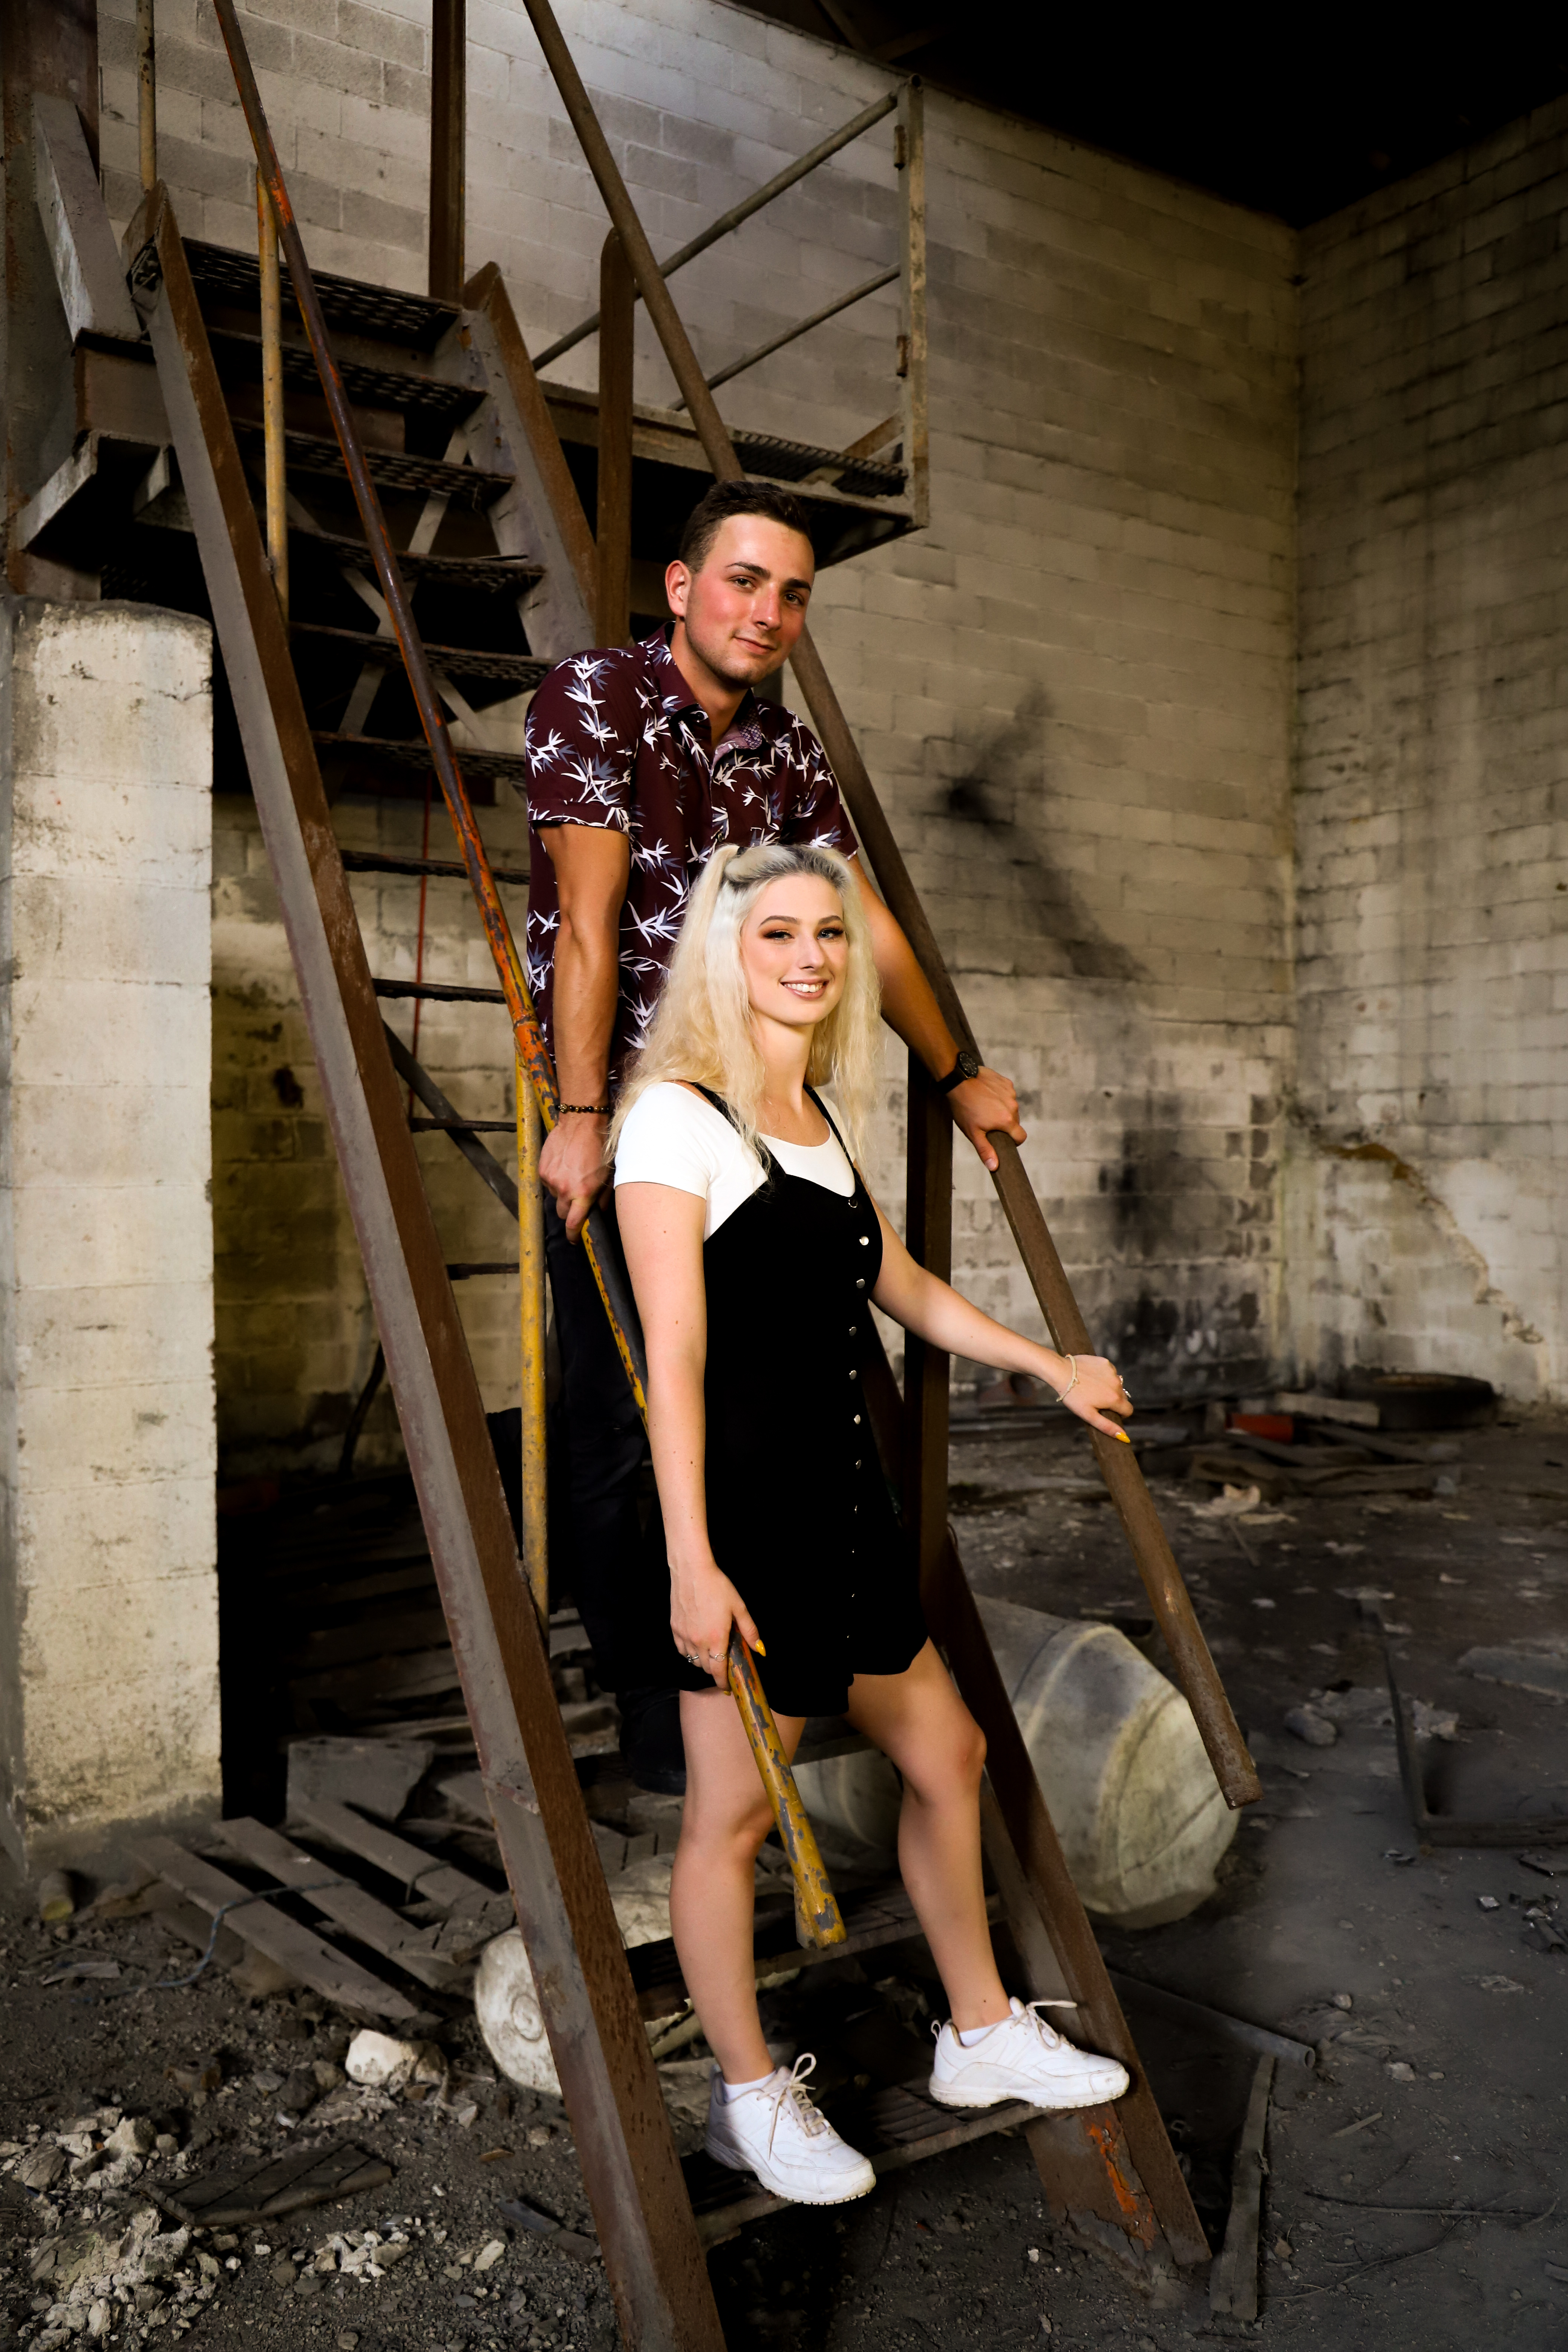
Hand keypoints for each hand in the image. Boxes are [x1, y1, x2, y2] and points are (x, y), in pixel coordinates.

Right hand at [539, 1111, 610, 1241]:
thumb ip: (603, 1197)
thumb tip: (598, 1211)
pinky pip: (547, 1182)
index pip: (573, 1224)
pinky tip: (564, 1166)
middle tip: (576, 1200)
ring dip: (562, 1192)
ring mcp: (551, 1179)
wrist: (582, 1122)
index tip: (574, 1238)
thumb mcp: (608, 1174)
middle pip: (561, 1213)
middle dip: (568, 1211)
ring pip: (554, 1196)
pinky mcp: (542, 1169)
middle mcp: (564, 1189)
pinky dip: (555, 1179)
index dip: (573, 1234)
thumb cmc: (599, 1146)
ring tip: (572, 1176)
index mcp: (583, 1193)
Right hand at [670, 1557, 761, 1688]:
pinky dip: (690, 1652)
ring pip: (693, 1660)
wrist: (692, 1570)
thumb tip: (760, 1649)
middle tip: (723, 1665)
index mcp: (715, 1638)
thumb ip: (750, 1631)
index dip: (723, 1682)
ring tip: (711, 1652)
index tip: (727, 1687)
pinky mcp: (675, 1628)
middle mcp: (697, 1641)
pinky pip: (682, 1650)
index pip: (718, 1670)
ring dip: (703, 1661)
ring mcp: (684, 1635)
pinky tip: (697, 1644)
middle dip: (715, 1670)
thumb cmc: (717, 1586)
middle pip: (705, 1667)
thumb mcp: (739, 1607)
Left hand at [947, 1066, 1024, 1171]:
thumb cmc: (964, 1108)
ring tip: (984, 1106)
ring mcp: (1010, 1093)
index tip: (1003, 1139)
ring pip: (1011, 1107)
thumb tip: (995, 1167)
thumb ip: (986, 1150)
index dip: (1014, 1141)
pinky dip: (999, 1096)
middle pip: (1015, 1122)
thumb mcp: (973, 1132)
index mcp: (1007, 1121)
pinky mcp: (1006, 1082)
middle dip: (1004, 1124)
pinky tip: (986, 1095)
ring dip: (1002, 1109)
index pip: (1021, 1137)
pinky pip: (1007, 1094)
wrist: (958, 1080)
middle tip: (987, 1122)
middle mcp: (1013, 1106)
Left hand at [1044, 1352, 1132, 1440]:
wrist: (1060, 1372)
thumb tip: (1125, 1437)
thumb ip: (1107, 1426)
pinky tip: (1090, 1377)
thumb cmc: (1073, 1396)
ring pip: (1116, 1384)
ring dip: (1108, 1387)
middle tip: (1096, 1400)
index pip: (1129, 1410)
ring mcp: (1112, 1371)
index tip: (1108, 1412)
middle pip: (1123, 1397)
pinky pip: (1110, 1372)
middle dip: (1113, 1401)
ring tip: (1091, 1388)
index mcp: (1115, 1398)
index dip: (1120, 1414)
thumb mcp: (1089, 1415)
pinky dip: (1104, 1376)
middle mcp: (1117, 1384)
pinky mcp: (1105, 1362)